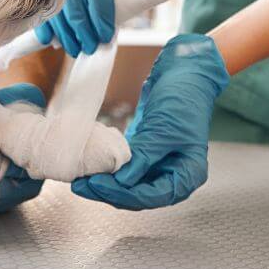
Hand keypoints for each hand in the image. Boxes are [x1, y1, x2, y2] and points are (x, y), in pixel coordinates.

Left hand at [72, 34, 227, 209]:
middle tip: (80, 185)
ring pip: (129, 184)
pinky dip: (110, 170)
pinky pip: (126, 168)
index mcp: (188, 175)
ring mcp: (159, 165)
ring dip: (106, 183)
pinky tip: (92, 167)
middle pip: (138, 194)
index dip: (123, 194)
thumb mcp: (164, 130)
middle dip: (109, 191)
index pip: (153, 195)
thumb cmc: (183, 99)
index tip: (97, 185)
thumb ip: (144, 158)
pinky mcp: (146, 154)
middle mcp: (174, 175)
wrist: (185, 72)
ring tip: (80, 179)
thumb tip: (121, 182)